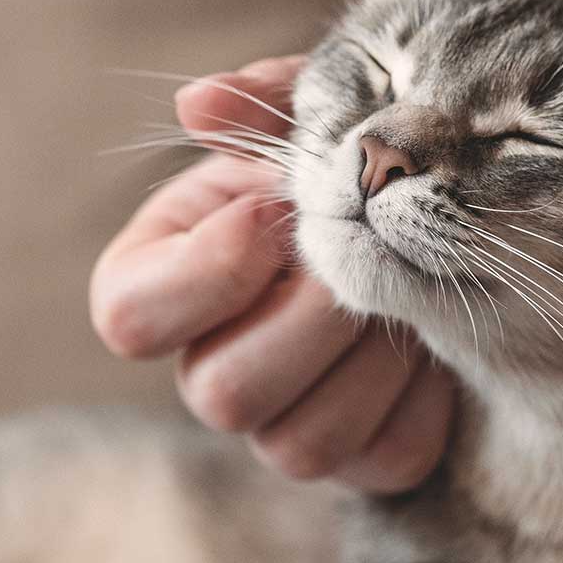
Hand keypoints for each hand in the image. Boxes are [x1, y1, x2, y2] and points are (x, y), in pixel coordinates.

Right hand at [89, 57, 453, 491]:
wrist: (428, 225)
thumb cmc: (337, 166)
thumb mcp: (303, 123)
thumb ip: (259, 106)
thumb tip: (198, 103)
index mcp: (159, 285)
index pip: (128, 319)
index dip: (207, 271)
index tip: (272, 212)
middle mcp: (205, 366)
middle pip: (218, 394)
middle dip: (306, 318)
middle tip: (358, 257)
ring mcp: (278, 425)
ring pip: (298, 445)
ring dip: (367, 359)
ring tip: (403, 294)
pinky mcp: (361, 459)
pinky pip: (383, 457)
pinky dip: (422, 397)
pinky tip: (434, 340)